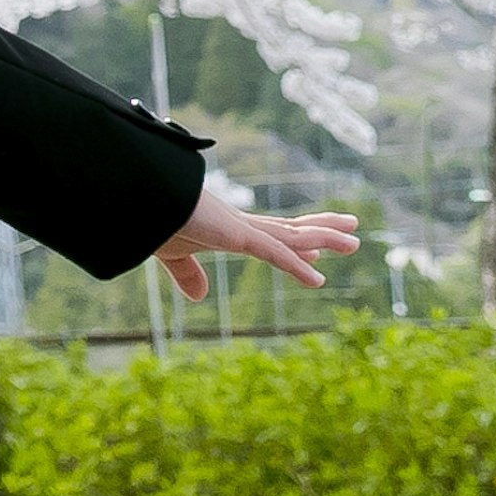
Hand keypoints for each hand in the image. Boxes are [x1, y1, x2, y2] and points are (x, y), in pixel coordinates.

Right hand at [151, 191, 359, 299]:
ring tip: (355, 240)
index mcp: (227, 229)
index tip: (319, 248)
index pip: (271, 236)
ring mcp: (240, 229)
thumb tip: (199, 297)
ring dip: (326, 237)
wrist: (140, 198)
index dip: (297, 242)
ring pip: (292, 235)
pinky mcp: (234, 235)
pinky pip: (273, 253)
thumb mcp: (172, 254)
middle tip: (352, 230)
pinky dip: (296, 266)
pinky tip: (318, 279)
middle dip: (322, 229)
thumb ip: (187, 274)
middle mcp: (240, 225)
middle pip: (291, 229)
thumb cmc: (152, 218)